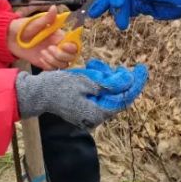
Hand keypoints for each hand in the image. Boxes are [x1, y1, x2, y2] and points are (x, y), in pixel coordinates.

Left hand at [7, 6, 78, 69]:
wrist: (10, 38)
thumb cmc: (23, 27)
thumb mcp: (34, 22)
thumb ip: (46, 18)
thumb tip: (54, 8)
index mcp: (59, 35)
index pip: (74, 43)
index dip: (72, 47)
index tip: (63, 45)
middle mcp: (58, 46)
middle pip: (71, 56)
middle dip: (62, 55)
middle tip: (48, 49)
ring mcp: (52, 56)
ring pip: (63, 64)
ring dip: (54, 61)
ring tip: (42, 53)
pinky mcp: (46, 63)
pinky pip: (54, 69)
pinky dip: (49, 66)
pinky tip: (40, 59)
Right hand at [14, 58, 148, 128]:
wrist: (38, 93)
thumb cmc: (59, 87)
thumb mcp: (87, 81)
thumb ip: (109, 84)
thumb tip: (129, 83)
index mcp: (97, 113)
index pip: (124, 99)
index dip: (135, 84)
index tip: (143, 69)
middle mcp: (95, 116)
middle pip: (116, 95)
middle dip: (115, 78)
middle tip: (110, 65)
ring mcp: (89, 112)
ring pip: (107, 91)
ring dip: (104, 76)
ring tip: (94, 65)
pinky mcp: (84, 106)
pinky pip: (97, 92)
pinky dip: (96, 80)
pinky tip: (90, 70)